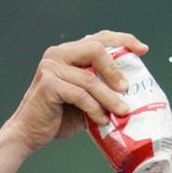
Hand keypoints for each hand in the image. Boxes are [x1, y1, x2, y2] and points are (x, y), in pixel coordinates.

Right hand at [1, 31, 147, 154]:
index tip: (142, 49)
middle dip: (115, 69)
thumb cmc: (58, 116)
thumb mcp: (85, 99)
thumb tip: (131, 91)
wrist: (29, 133)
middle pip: (95, 49)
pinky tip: (102, 120)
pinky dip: (94, 108)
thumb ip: (100, 89)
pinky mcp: (48, 84)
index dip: (122, 40)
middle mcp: (58, 54)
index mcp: (68, 53)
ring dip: (109, 97)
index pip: (98, 38)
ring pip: (90, 78)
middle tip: (127, 88)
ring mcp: (50, 67)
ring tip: (122, 111)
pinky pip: (80, 94)